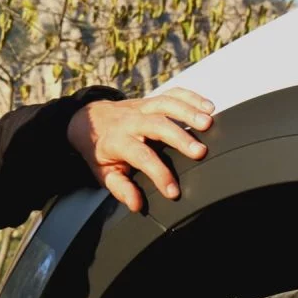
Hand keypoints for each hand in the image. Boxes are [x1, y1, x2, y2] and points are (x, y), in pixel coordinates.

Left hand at [65, 87, 214, 212]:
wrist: (88, 121)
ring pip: (166, 104)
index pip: (141, 156)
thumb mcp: (103, 173)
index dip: (158, 174)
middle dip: (179, 137)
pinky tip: (209, 107)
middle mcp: (130, 121)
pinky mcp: (152, 100)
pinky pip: (173, 93)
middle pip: (157, 125)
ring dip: (189, 111)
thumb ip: (120, 188)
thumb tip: (137, 204)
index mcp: (117, 141)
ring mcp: (142, 107)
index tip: (174, 191)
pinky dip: (192, 97)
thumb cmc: (100, 151)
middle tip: (200, 151)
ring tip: (209, 124)